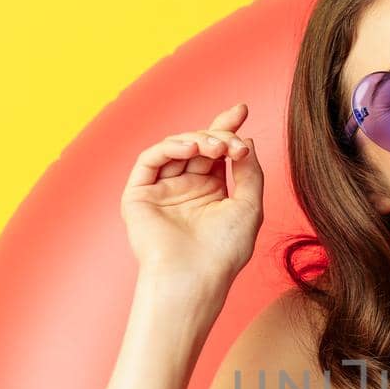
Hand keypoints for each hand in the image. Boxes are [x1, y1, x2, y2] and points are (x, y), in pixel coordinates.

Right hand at [120, 102, 262, 290]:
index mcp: (211, 193)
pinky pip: (150, 159)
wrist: (194, 278)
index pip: (217, 152)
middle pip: (199, 145)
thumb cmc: (223, 251)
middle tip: (233, 140)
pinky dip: (170, 147)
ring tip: (216, 146)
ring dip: (198, 140)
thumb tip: (246, 141)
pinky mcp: (139, 195)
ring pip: (176, 148)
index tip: (242, 110)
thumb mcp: (249, 206)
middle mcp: (186, 189)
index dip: (227, 128)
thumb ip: (250, 172)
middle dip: (217, 134)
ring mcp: (162, 191)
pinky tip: (191, 148)